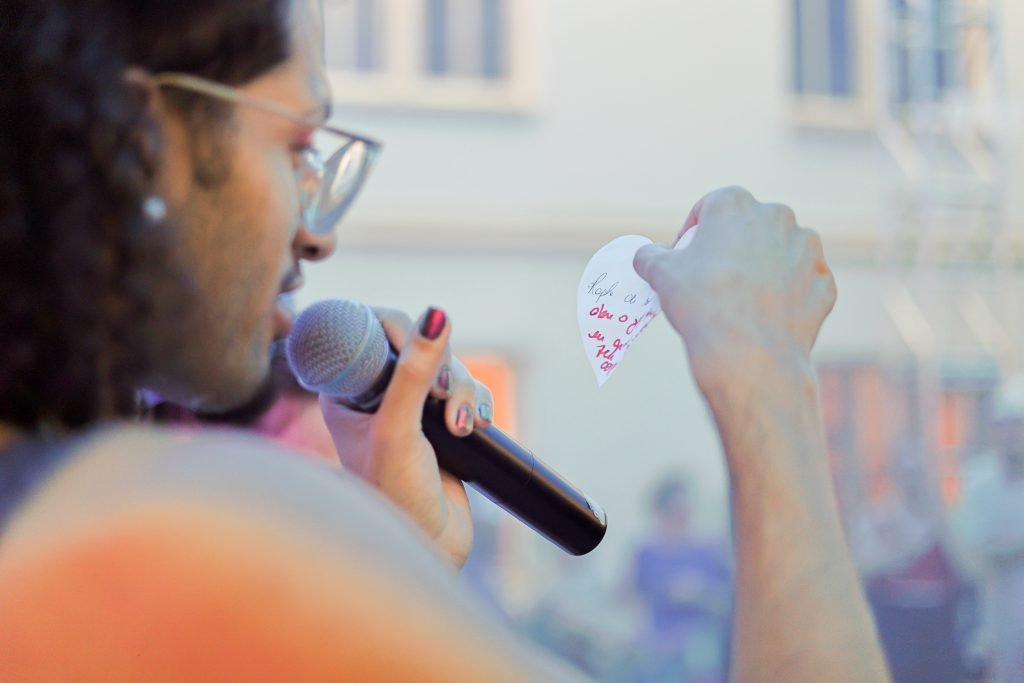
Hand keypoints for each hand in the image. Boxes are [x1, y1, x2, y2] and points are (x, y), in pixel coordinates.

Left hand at [318, 307, 493, 569]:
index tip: (416, 345)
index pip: (367, 329)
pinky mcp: (443, 423)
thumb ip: (414, 372)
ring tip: (461, 427)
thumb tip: (436, 314)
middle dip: (440, 365)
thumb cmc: (393, 495)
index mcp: (344, 390)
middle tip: (441, 397)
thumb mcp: (398, 428)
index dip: (397, 328)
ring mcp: (411, 409)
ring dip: (462, 390)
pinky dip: (476, 402)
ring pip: (447, 367)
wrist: (428, 547)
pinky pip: (468, 390)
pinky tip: (475, 427)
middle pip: (417, 343)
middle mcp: (375, 394)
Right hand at [633, 186, 835, 392]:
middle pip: (748, 228)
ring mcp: (807, 250)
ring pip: (780, 253)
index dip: (692, 235)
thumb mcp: (660, 274)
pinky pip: (801, 285)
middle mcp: (778, 216)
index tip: (683, 261)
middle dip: (733, 248)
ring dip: (764, 269)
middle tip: (713, 281)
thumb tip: (649, 255)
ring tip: (742, 301)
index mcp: (735, 203)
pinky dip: (786, 297)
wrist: (748, 354)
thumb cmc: (701, 305)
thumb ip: (651, 256)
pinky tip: (766, 317)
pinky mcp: (824, 283)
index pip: (708, 209)